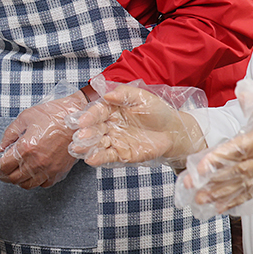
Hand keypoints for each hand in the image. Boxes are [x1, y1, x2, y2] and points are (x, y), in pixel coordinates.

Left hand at [0, 91, 86, 188]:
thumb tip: (0, 148)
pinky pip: (43, 184)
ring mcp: (49, 169)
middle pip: (12, 178)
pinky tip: (30, 174)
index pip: (3, 166)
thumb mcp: (25, 118)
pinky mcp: (59, 172)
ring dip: (16, 181)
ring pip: (27, 184)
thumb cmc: (53, 114)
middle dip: (1, 176)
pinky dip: (34, 182)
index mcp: (26, 148)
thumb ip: (9, 134)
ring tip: (11, 174)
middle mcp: (36, 162)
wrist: (78, 118)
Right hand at [68, 84, 204, 167]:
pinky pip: (107, 156)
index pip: (96, 112)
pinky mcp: (120, 153)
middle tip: (80, 137)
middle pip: (93, 129)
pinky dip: (98, 157)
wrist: (173, 131)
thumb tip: (107, 94)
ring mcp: (113, 140)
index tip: (83, 121)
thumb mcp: (142, 97)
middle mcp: (108, 124)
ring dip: (86, 146)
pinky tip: (91, 158)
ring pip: (96, 143)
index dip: (89, 116)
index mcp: (111, 109)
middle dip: (85, 133)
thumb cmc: (157, 111)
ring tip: (79, 148)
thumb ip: (124, 94)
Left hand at [178, 88, 252, 214]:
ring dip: (220, 193)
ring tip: (200, 200)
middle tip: (190, 187)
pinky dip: (236, 200)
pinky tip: (220, 207)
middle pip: (236, 171)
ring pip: (242, 185)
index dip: (219, 159)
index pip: (239, 150)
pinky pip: (252, 192)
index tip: (201, 167)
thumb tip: (242, 93)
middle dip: (212, 180)